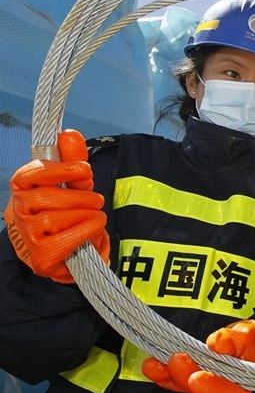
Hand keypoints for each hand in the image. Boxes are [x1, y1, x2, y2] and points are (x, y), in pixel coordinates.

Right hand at [3, 130, 109, 282]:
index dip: (58, 170)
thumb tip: (68, 134)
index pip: (29, 176)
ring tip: (96, 215)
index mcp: (22, 191)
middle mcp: (18, 213)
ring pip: (55, 218)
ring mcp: (26, 236)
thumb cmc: (67, 214)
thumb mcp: (72, 185)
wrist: (68, 253)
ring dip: (86, 214)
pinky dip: (86, 230)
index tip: (84, 169)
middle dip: (80, 196)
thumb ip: (71, 161)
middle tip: (97, 200)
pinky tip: (94, 227)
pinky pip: (64, 239)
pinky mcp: (41, 257)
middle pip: (45, 198)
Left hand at [142, 320, 254, 392]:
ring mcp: (204, 384)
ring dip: (169, 375)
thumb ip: (238, 339)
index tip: (197, 377)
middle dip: (186, 377)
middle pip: (204, 391)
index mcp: (242, 383)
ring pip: (186, 386)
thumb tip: (220, 344)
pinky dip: (162, 373)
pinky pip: (175, 379)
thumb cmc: (250, 339)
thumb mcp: (249, 333)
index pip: (229, 392)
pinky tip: (151, 365)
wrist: (244, 339)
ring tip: (155, 363)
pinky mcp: (190, 377)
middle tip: (177, 360)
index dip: (212, 387)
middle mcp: (221, 388)